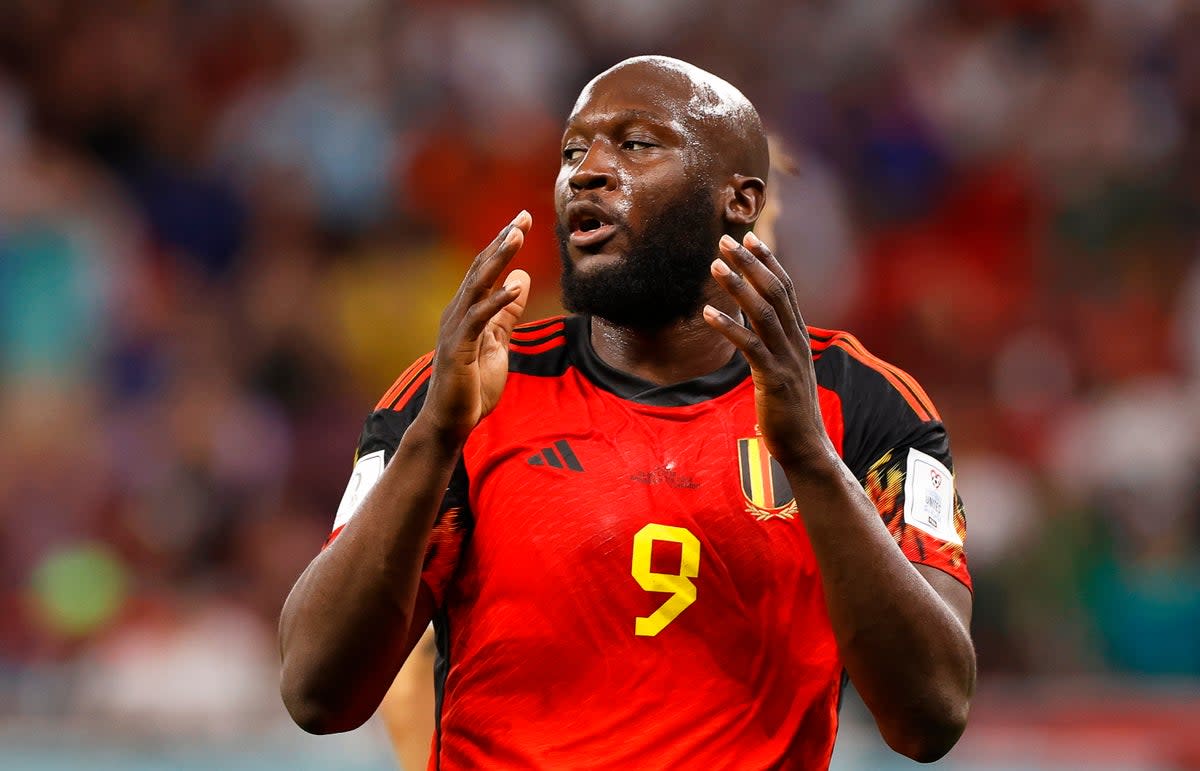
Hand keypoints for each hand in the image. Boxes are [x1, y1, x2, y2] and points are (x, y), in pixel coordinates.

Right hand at [422, 211, 532, 442]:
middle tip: (523, 216)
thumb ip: (506, 313)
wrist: (450, 421)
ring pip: (478, 285)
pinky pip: (478, 319)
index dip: (504, 243)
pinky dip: (496, 302)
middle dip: (503, 241)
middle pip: (481, 268)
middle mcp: (457, 312)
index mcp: (466, 310)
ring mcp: (456, 329)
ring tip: (517, 237)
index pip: (486, 269)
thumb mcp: (498, 342)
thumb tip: (521, 279)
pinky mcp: (459, 349)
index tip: (524, 220)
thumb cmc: (471, 385)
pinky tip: (514, 287)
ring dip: (498, 260)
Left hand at [703, 232, 834, 470]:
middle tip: (726, 240)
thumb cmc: (789, 411)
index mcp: (799, 337)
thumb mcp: (782, 370)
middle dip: (750, 263)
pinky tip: (706, 313)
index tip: (749, 237)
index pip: (785, 289)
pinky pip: (750, 346)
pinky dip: (729, 326)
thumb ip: (772, 344)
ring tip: (714, 266)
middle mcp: (796, 342)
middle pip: (774, 292)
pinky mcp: (774, 379)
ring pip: (763, 312)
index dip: (767, 261)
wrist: (806, 447)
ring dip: (737, 286)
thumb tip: (752, 323)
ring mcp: (787, 359)